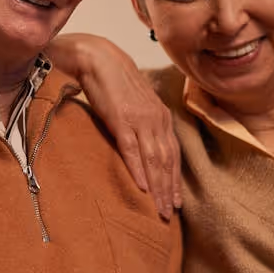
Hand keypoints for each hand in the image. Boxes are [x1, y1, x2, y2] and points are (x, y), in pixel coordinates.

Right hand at [48, 33, 180, 217]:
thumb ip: (141, 124)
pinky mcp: (120, 119)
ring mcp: (139, 119)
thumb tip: (142, 146)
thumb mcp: (133, 105)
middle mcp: (155, 119)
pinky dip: (138, 170)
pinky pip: (132, 149)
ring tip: (158, 209)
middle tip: (169, 215)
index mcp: (160, 116)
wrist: (97, 58)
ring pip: (153, 160)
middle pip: (166, 161)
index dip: (175, 180)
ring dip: (157, 187)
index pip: (173, 154)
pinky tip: (142, 187)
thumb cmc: (112, 82)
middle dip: (168, 190)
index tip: (176, 202)